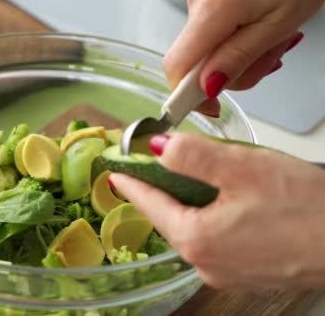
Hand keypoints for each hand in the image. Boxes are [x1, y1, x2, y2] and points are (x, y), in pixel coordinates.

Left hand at [108, 133, 324, 289]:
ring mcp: (227, 272)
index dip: (131, 183)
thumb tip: (158, 148)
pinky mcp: (249, 272)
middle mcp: (206, 263)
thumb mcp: (242, 169)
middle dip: (161, 190)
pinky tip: (229, 202)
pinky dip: (213, 219)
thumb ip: (192, 157)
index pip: (149, 205)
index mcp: (196, 239)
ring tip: (197, 178)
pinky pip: (217, 241)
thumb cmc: (309, 210)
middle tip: (156, 166)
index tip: (116, 172)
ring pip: (194, 229)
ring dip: (190, 203)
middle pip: (169, 218)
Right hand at [165, 0, 324, 116]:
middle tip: (271, 59)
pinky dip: (237, 30)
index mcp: (213, 9)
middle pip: (197, 58)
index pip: (178, 66)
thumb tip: (207, 87)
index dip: (187, 95)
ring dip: (240, 49)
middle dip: (232, 69)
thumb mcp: (280, 22)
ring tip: (275, 33)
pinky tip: (263, 18)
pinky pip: (214, 23)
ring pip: (209, 42)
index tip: (209, 108)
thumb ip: (239, 57)